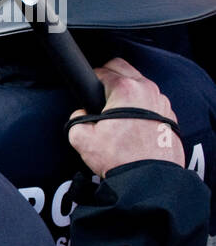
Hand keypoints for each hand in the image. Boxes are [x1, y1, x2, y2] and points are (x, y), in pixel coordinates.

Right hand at [67, 58, 184, 176]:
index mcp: (125, 89)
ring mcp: (162, 102)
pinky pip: (152, 101)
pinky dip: (142, 106)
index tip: (87, 90)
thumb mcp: (81, 139)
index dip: (90, 79)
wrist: (148, 178)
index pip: (103, 70)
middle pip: (124, 67)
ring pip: (140, 84)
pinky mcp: (170, 116)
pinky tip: (133, 123)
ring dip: (127, 91)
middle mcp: (147, 90)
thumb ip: (75, 120)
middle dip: (109, 76)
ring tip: (116, 111)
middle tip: (99, 94)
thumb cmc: (119, 157)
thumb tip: (80, 115)